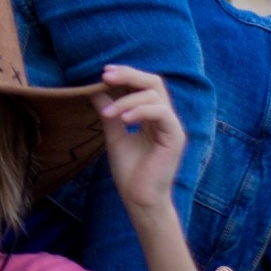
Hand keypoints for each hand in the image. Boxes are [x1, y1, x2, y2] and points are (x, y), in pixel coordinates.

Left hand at [90, 65, 186, 215]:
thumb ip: (108, 112)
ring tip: (108, 113)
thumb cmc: (129, 170)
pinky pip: (161, 113)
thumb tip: (95, 90)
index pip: (145, 85)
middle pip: (154, 83)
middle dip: (129, 75)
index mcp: (152, 116)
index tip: (104, 72)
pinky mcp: (175, 138)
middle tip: (105, 76)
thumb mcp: (114, 135)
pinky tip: (122, 119)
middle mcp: (165, 118)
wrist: (139, 198)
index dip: (127, 74)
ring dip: (127, 99)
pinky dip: (140, 111)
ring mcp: (172, 127)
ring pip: (155, 96)